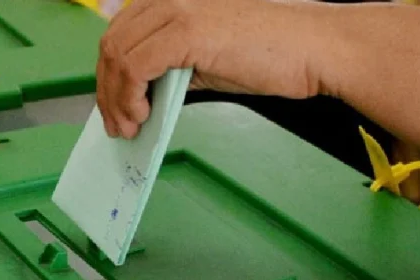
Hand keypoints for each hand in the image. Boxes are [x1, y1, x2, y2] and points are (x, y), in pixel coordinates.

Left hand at [96, 0, 320, 138]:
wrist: (313, 48)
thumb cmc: (273, 53)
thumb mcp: (208, 60)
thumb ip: (173, 67)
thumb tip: (143, 96)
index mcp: (174, 1)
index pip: (121, 33)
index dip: (108, 73)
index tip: (113, 106)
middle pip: (111, 43)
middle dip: (106, 90)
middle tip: (117, 125)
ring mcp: (177, 11)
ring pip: (118, 56)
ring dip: (116, 99)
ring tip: (130, 127)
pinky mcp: (187, 32)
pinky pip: (135, 66)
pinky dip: (129, 96)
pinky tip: (142, 116)